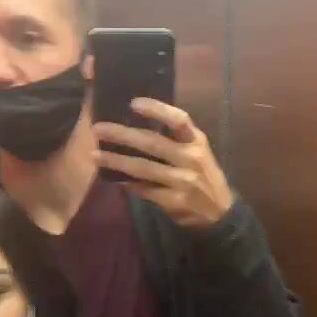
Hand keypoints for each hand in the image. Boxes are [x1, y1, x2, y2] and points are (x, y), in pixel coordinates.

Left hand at [93, 98, 233, 227]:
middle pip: (153, 143)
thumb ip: (176, 139)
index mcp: (197, 141)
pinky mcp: (174, 201)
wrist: (220, 213)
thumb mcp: (198, 152)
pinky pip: (145, 190)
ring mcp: (183, 181)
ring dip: (117, 161)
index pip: (178, 119)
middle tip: (99, 129)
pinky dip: (129, 184)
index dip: (157, 109)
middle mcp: (191, 158)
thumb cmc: (204, 176)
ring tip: (96, 155)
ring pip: (144, 168)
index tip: (133, 103)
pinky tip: (115, 179)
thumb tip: (137, 124)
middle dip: (123, 135)